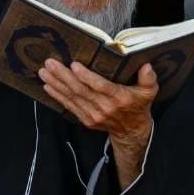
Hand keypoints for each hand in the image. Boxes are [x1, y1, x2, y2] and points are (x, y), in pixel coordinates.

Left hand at [38, 60, 156, 138]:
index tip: (74, 65)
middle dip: (63, 76)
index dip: (86, 77)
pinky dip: (58, 96)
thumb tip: (146, 65)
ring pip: (72, 97)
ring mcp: (94, 115)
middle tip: (50, 63)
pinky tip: (47, 86)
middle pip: (81, 91)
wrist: (131, 131)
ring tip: (44, 72)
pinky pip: (70, 106)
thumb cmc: (139, 105)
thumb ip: (148, 78)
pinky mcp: (86, 120)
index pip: (101, 87)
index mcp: (119, 98)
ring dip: (56, 84)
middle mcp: (105, 107)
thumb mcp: (149, 91)